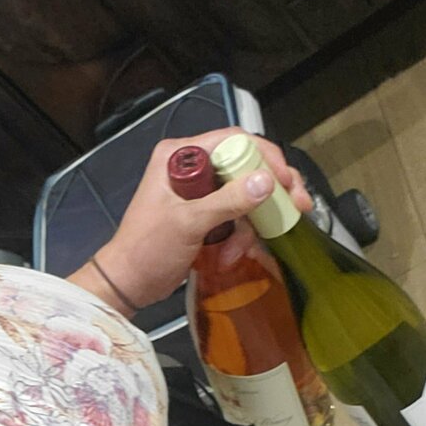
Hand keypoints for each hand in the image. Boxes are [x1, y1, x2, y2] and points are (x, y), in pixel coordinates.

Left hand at [87, 129, 314, 311]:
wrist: (128, 284)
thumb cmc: (148, 249)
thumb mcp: (188, 223)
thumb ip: (227, 201)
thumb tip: (267, 182)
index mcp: (179, 156)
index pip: (233, 141)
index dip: (265, 157)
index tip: (285, 180)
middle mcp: (191, 166)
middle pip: (245, 166)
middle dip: (269, 192)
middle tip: (297, 208)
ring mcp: (199, 191)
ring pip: (245, 195)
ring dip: (251, 224)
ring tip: (244, 249)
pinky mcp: (205, 214)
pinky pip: (236, 216)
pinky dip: (239, 236)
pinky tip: (231, 256)